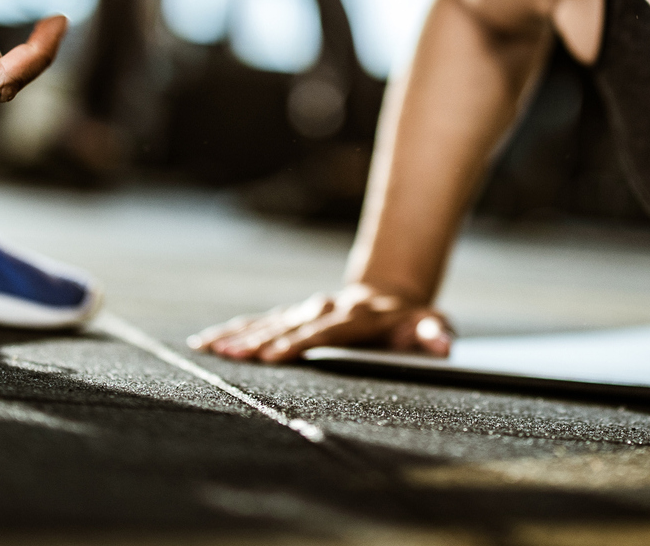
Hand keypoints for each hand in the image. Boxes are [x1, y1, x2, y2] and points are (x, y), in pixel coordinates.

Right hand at [189, 284, 454, 362]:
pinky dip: (233, 330)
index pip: (324, 333)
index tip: (274, 355)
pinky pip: (259, 321)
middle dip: (259, 340)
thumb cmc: (411, 322)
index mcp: (355, 317)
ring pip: (268, 321)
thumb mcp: (430, 325)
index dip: (299, 343)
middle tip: (232, 353)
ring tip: (208, 345)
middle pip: (288, 326)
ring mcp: (306, 310)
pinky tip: (206, 341)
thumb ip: (434, 334)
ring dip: (238, 334)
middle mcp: (325, 309)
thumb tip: (443, 344)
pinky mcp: (293, 315)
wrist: (391, 295)